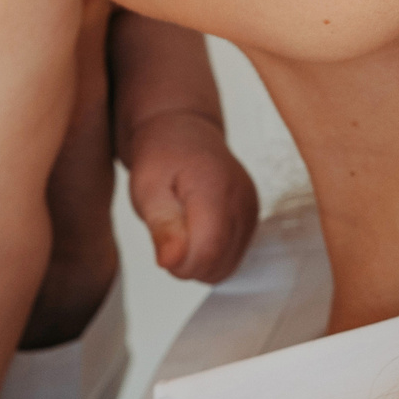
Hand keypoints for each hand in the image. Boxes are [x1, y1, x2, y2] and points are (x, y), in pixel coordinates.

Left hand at [126, 112, 259, 282]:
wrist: (182, 132)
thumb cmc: (161, 157)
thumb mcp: (147, 190)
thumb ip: (162, 227)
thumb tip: (171, 262)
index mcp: (215, 189)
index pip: (207, 252)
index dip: (180, 263)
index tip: (162, 246)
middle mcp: (242, 200)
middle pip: (220, 264)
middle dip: (188, 263)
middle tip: (168, 234)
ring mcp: (251, 209)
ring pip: (228, 266)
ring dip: (199, 260)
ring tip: (181, 230)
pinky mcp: (252, 218)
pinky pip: (233, 256)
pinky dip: (212, 254)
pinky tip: (195, 230)